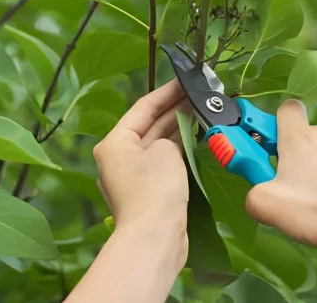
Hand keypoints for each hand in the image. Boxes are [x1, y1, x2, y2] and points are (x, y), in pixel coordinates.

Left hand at [92, 80, 189, 266]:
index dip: (166, 92)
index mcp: (114, 143)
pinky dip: (179, 150)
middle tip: (200, 94)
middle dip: (174, 110)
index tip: (185, 79)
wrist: (155, 237)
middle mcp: (119, 158)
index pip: (142, 108)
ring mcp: (134, 176)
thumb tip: (175, 135)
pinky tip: (196, 139)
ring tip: (202, 111)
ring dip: (178, 129)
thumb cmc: (155, 188)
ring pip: (159, 145)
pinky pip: (164, 162)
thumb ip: (171, 134)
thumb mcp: (164, 150)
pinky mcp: (149, 192)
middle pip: (150, 126)